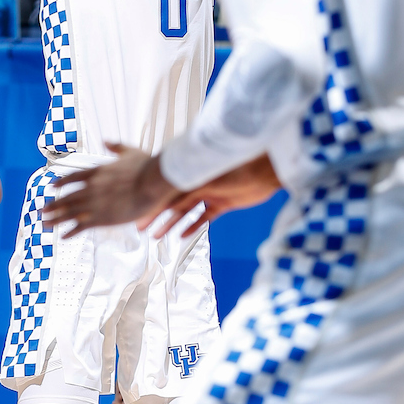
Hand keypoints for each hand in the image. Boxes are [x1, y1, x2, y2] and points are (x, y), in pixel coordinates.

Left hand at [43, 144, 179, 232]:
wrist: (151, 183)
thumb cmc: (146, 167)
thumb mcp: (130, 151)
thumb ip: (116, 147)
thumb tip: (106, 141)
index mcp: (98, 171)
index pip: (73, 177)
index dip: (62, 182)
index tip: (53, 187)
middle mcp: (92, 188)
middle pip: (67, 197)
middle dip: (54, 205)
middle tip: (42, 210)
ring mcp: (95, 203)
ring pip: (69, 212)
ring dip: (55, 218)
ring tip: (44, 223)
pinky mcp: (102, 218)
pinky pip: (81, 226)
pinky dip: (71, 231)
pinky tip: (63, 236)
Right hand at [151, 154, 282, 237]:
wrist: (267, 170)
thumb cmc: (239, 166)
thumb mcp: (208, 177)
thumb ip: (188, 184)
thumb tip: (165, 191)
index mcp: (191, 173)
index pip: (165, 190)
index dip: (150, 203)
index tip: (136, 214)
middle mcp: (198, 182)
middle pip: (172, 202)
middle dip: (156, 216)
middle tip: (141, 230)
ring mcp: (211, 193)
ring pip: (186, 212)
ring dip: (171, 224)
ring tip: (157, 237)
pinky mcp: (225, 203)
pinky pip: (205, 217)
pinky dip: (193, 226)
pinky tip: (181, 237)